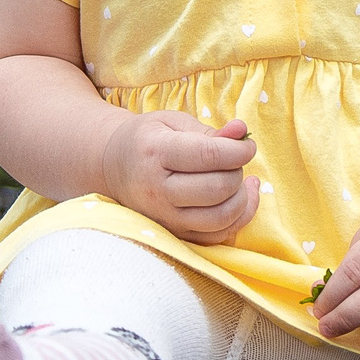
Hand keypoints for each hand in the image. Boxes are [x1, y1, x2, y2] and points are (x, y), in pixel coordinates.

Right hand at [101, 111, 259, 245]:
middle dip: (237, 172)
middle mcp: (157, 190)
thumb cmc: (148, 140)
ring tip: (239, 180)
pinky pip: (217, 236)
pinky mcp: (175, 234)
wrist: (112, 169)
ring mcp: (165, 218)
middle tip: (235, 161)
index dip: (238, 150)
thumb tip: (242, 131)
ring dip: (241, 198)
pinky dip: (238, 218)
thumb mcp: (173, 123)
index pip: (208, 155)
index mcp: (156, 152)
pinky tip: (241, 198)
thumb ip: (210, 130)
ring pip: (220, 217)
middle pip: (217, 188)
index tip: (247, 145)